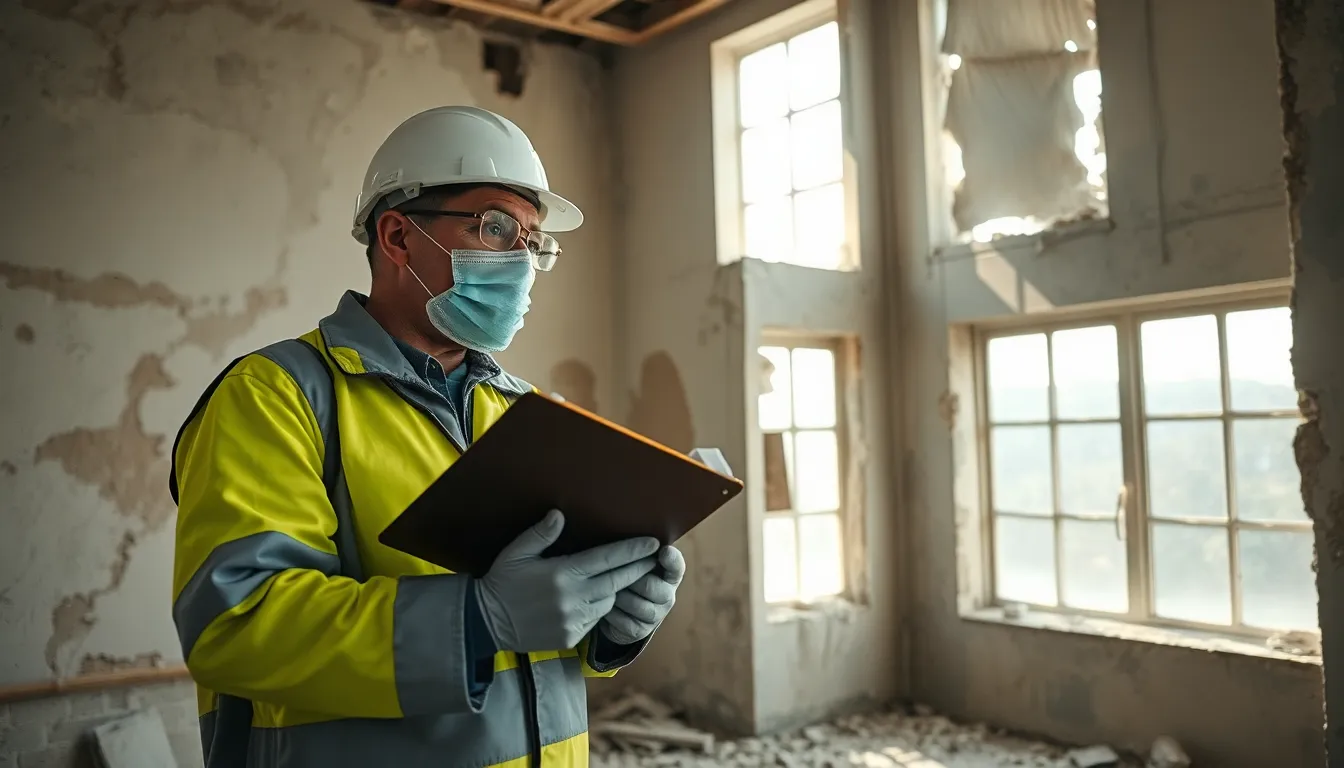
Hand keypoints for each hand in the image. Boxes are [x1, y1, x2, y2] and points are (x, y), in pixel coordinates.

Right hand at [475, 510, 659, 651]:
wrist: (487, 622)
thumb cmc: (502, 582)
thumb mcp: (516, 553)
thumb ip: (540, 534)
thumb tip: (560, 514)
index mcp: (562, 574)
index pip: (607, 559)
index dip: (632, 551)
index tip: (653, 543)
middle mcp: (572, 599)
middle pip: (617, 582)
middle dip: (637, 569)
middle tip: (653, 559)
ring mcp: (573, 620)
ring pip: (608, 602)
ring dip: (616, 589)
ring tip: (623, 577)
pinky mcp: (571, 637)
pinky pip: (595, 620)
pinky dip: (598, 608)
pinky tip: (596, 598)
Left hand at [598, 545, 684, 645]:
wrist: (619, 609)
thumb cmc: (626, 575)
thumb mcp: (632, 562)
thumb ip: (638, 552)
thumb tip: (631, 540)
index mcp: (668, 574)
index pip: (677, 566)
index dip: (672, 560)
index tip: (663, 550)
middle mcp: (667, 596)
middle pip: (655, 588)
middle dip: (634, 580)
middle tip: (616, 573)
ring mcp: (655, 616)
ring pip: (639, 606)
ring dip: (621, 597)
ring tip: (608, 589)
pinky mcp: (639, 631)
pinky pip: (625, 622)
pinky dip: (612, 613)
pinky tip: (604, 605)